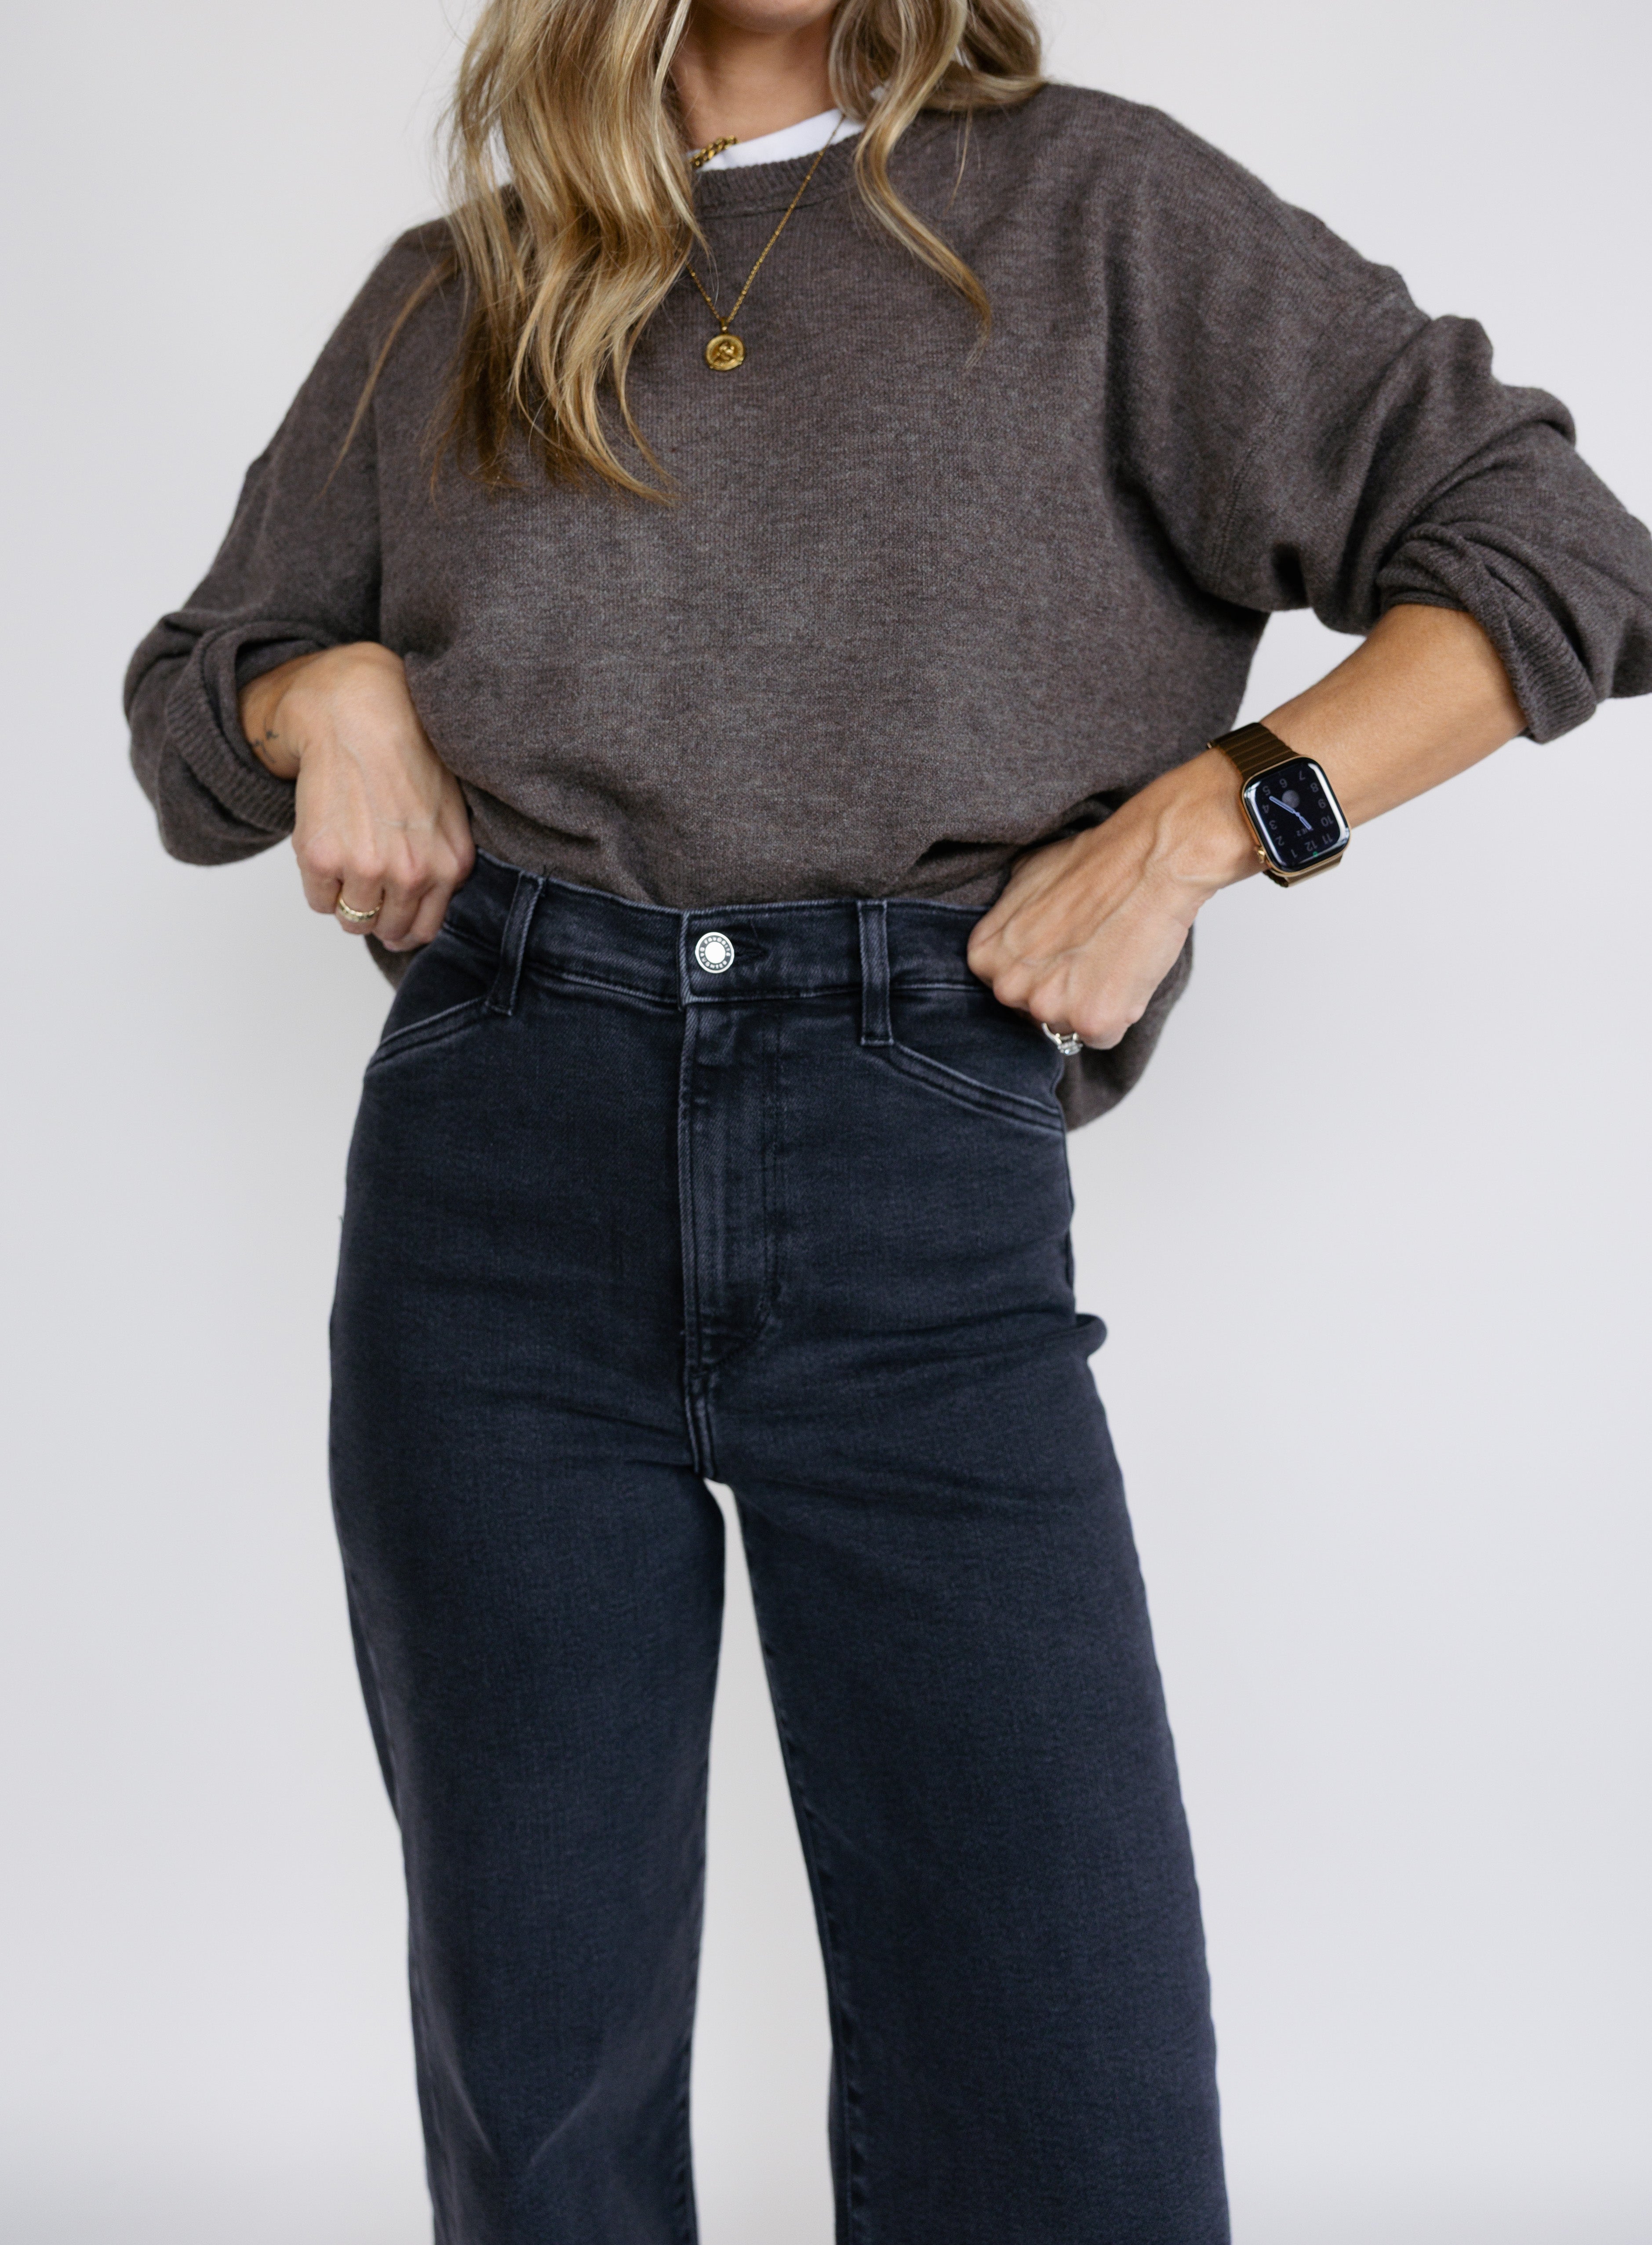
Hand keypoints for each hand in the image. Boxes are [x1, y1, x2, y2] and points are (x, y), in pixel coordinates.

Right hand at [239, 643, 474, 950]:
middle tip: (363, 883)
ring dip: (344, 898)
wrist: (359, 714)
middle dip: (373, 914)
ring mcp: (367, 869)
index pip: (424, 929)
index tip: (390, 912)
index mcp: (449, 866)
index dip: (402, 924)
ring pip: (350, 920)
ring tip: (345, 858)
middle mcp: (412, 874)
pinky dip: (318, 883)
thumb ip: (444, 861)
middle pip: (385, 930)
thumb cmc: (405, 754)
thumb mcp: (449, 812)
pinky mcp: (323, 859)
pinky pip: (318, 901)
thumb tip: (426, 901)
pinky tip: (327, 846)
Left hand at [967, 750, 1255, 1047]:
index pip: (1007, 987)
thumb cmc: (1095, 865)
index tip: (1062, 952)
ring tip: (1110, 959)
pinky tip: (1126, 976)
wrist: (1148, 860)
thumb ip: (1007, 917)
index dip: (1039, 972)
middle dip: (1062, 991)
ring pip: (1068, 1027)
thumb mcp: (1025, 878)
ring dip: (1091, 1003)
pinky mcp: (1092, 1021)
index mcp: (986, 956)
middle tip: (1090, 954)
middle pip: (1035, 1012)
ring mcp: (1049, 1007)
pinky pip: (1103, 1038)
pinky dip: (1119, 1015)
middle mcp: (1009, 986)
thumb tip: (1011, 933)